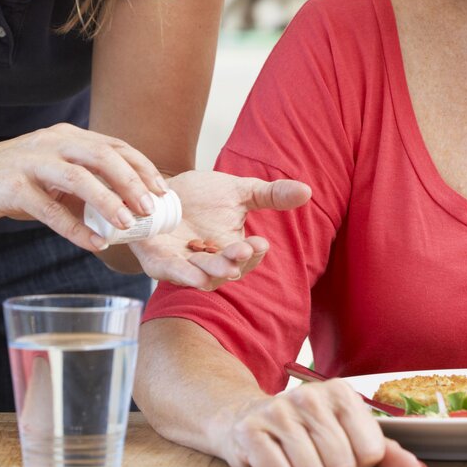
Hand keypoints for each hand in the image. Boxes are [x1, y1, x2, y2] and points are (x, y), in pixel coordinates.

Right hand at [0, 123, 167, 251]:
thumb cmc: (16, 178)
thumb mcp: (54, 173)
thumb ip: (86, 184)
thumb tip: (128, 208)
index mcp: (68, 136)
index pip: (115, 146)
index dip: (142, 167)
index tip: (163, 190)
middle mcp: (53, 143)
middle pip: (102, 156)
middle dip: (132, 181)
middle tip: (152, 208)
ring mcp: (32, 162)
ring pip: (78, 178)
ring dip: (107, 202)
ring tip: (128, 225)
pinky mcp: (13, 187)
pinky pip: (50, 210)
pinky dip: (75, 228)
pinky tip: (94, 244)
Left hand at [128, 169, 310, 288]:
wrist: (159, 191)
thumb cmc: (202, 196)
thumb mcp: (240, 191)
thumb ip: (271, 194)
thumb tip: (307, 191)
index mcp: (231, 249)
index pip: (247, 257)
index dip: (254, 253)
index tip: (261, 243)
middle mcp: (209, 262)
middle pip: (225, 270)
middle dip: (235, 262)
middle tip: (243, 252)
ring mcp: (183, 265)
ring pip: (201, 276)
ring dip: (213, 273)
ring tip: (226, 267)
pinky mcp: (159, 263)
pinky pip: (171, 273)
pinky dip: (182, 275)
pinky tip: (193, 275)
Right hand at [216, 379, 425, 466]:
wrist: (249, 419)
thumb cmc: (308, 432)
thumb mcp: (348, 435)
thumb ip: (384, 454)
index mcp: (342, 393)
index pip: (370, 451)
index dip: (357, 463)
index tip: (341, 451)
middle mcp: (311, 396)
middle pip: (341, 465)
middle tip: (314, 457)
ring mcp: (278, 410)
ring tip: (293, 458)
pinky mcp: (250, 430)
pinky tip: (272, 459)